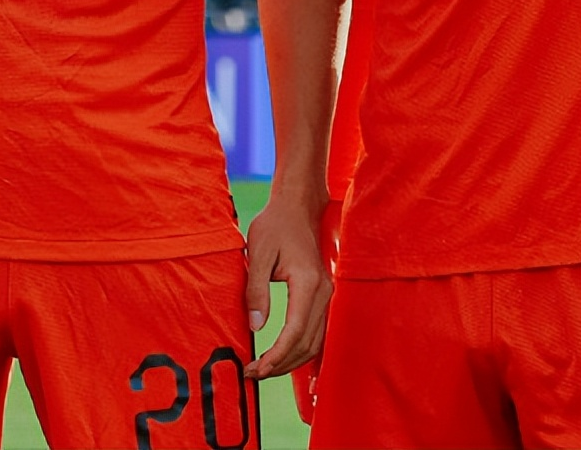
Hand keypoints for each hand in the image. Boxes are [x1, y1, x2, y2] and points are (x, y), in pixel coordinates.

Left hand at [243, 192, 332, 379]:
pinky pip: (318, 332)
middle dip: (281, 365)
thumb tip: (256, 327)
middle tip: (253, 374)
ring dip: (292, 361)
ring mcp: (327, 295)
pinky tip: (286, 359)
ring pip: (316, 342)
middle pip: (308, 344)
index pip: (295, 332)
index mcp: (308, 283)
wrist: (297, 206)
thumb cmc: (275, 225)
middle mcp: (324, 293)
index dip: (276, 357)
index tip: (255, 369)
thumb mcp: (258, 252)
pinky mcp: (324, 296)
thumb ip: (256, 290)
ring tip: (265, 369)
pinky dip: (303, 350)